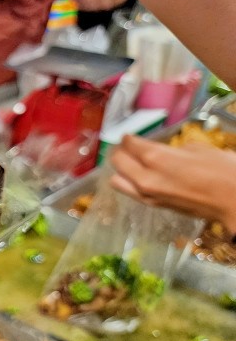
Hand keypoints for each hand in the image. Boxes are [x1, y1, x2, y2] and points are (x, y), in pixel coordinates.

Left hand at [110, 135, 235, 234]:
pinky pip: (131, 192)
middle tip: (127, 146)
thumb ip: (173, 149)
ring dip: (121, 170)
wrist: (235, 200)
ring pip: (117, 180)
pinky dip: (130, 183)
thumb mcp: (198, 149)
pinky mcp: (154, 205)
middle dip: (120, 151)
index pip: (129, 143)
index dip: (128, 137)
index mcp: (155, 158)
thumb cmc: (222, 170)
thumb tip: (166, 152)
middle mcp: (145, 177)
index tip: (129, 135)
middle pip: (117, 161)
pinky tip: (141, 177)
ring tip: (131, 163)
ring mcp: (147, 194)